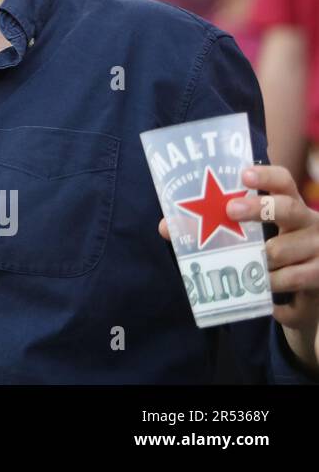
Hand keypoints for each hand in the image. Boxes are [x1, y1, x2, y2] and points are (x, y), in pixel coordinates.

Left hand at [159, 164, 318, 368]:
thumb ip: (213, 228)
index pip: (284, 182)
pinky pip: (291, 280)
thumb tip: (167, 227)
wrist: (312, 292)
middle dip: (258, 208)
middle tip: (230, 210)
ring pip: (280, 251)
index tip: (243, 174)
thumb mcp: (252, 239)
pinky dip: (273, 289)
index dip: (266, 176)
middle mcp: (309, 222)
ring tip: (249, 269)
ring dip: (258, 263)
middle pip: (288, 208)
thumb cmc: (274, 254)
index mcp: (290, 206)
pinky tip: (267, 297)